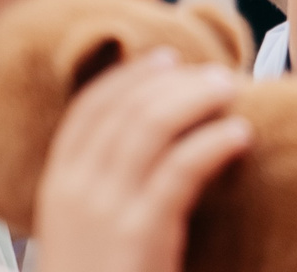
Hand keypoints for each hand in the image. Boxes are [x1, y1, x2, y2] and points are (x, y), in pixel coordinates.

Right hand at [32, 49, 252, 271]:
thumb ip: (107, 194)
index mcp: (56, 192)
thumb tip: (156, 142)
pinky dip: (212, 144)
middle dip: (173, 82)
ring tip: (233, 93)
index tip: (166, 57)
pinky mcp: (138, 237)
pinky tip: (240, 136)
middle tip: (218, 74)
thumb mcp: (89, 238)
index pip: (86, 112)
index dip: (127, 77)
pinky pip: (179, 171)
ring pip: (151, 128)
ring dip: (196, 100)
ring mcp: (102, 215)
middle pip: (124, 110)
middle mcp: (72, 195)